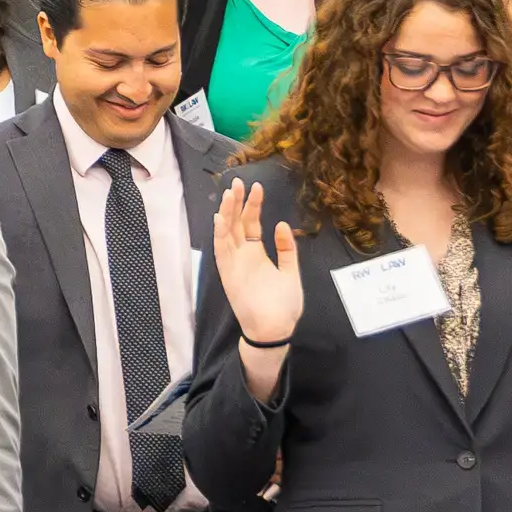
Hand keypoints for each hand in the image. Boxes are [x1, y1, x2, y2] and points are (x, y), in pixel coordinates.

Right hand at [210, 181, 303, 347]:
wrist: (275, 328)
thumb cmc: (284, 305)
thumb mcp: (291, 273)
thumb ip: (286, 250)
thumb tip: (281, 224)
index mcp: (257, 253)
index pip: (251, 223)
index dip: (253, 205)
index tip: (257, 187)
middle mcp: (242, 255)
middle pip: (236, 223)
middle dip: (236, 202)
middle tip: (238, 182)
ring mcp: (234, 263)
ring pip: (226, 232)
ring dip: (227, 213)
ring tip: (230, 193)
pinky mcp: (228, 273)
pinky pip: (221, 250)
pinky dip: (219, 235)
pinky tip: (220, 218)